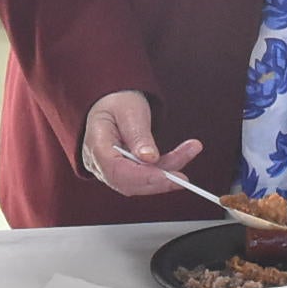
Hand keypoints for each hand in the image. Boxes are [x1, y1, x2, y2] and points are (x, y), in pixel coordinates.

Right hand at [81, 90, 203, 193]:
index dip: (142, 177)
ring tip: (191, 149)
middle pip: (128, 183)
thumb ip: (138, 135)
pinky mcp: (127, 172)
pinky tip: (184, 155)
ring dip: (168, 173)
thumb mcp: (129, 110)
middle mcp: (100, 163)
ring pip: (141, 183)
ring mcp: (112, 170)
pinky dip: (167, 168)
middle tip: (183, 176)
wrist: (114, 103)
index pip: (115, 170)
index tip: (167, 176)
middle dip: (158, 181)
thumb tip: (150, 159)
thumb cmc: (117, 103)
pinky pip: (147, 177)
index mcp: (96, 144)